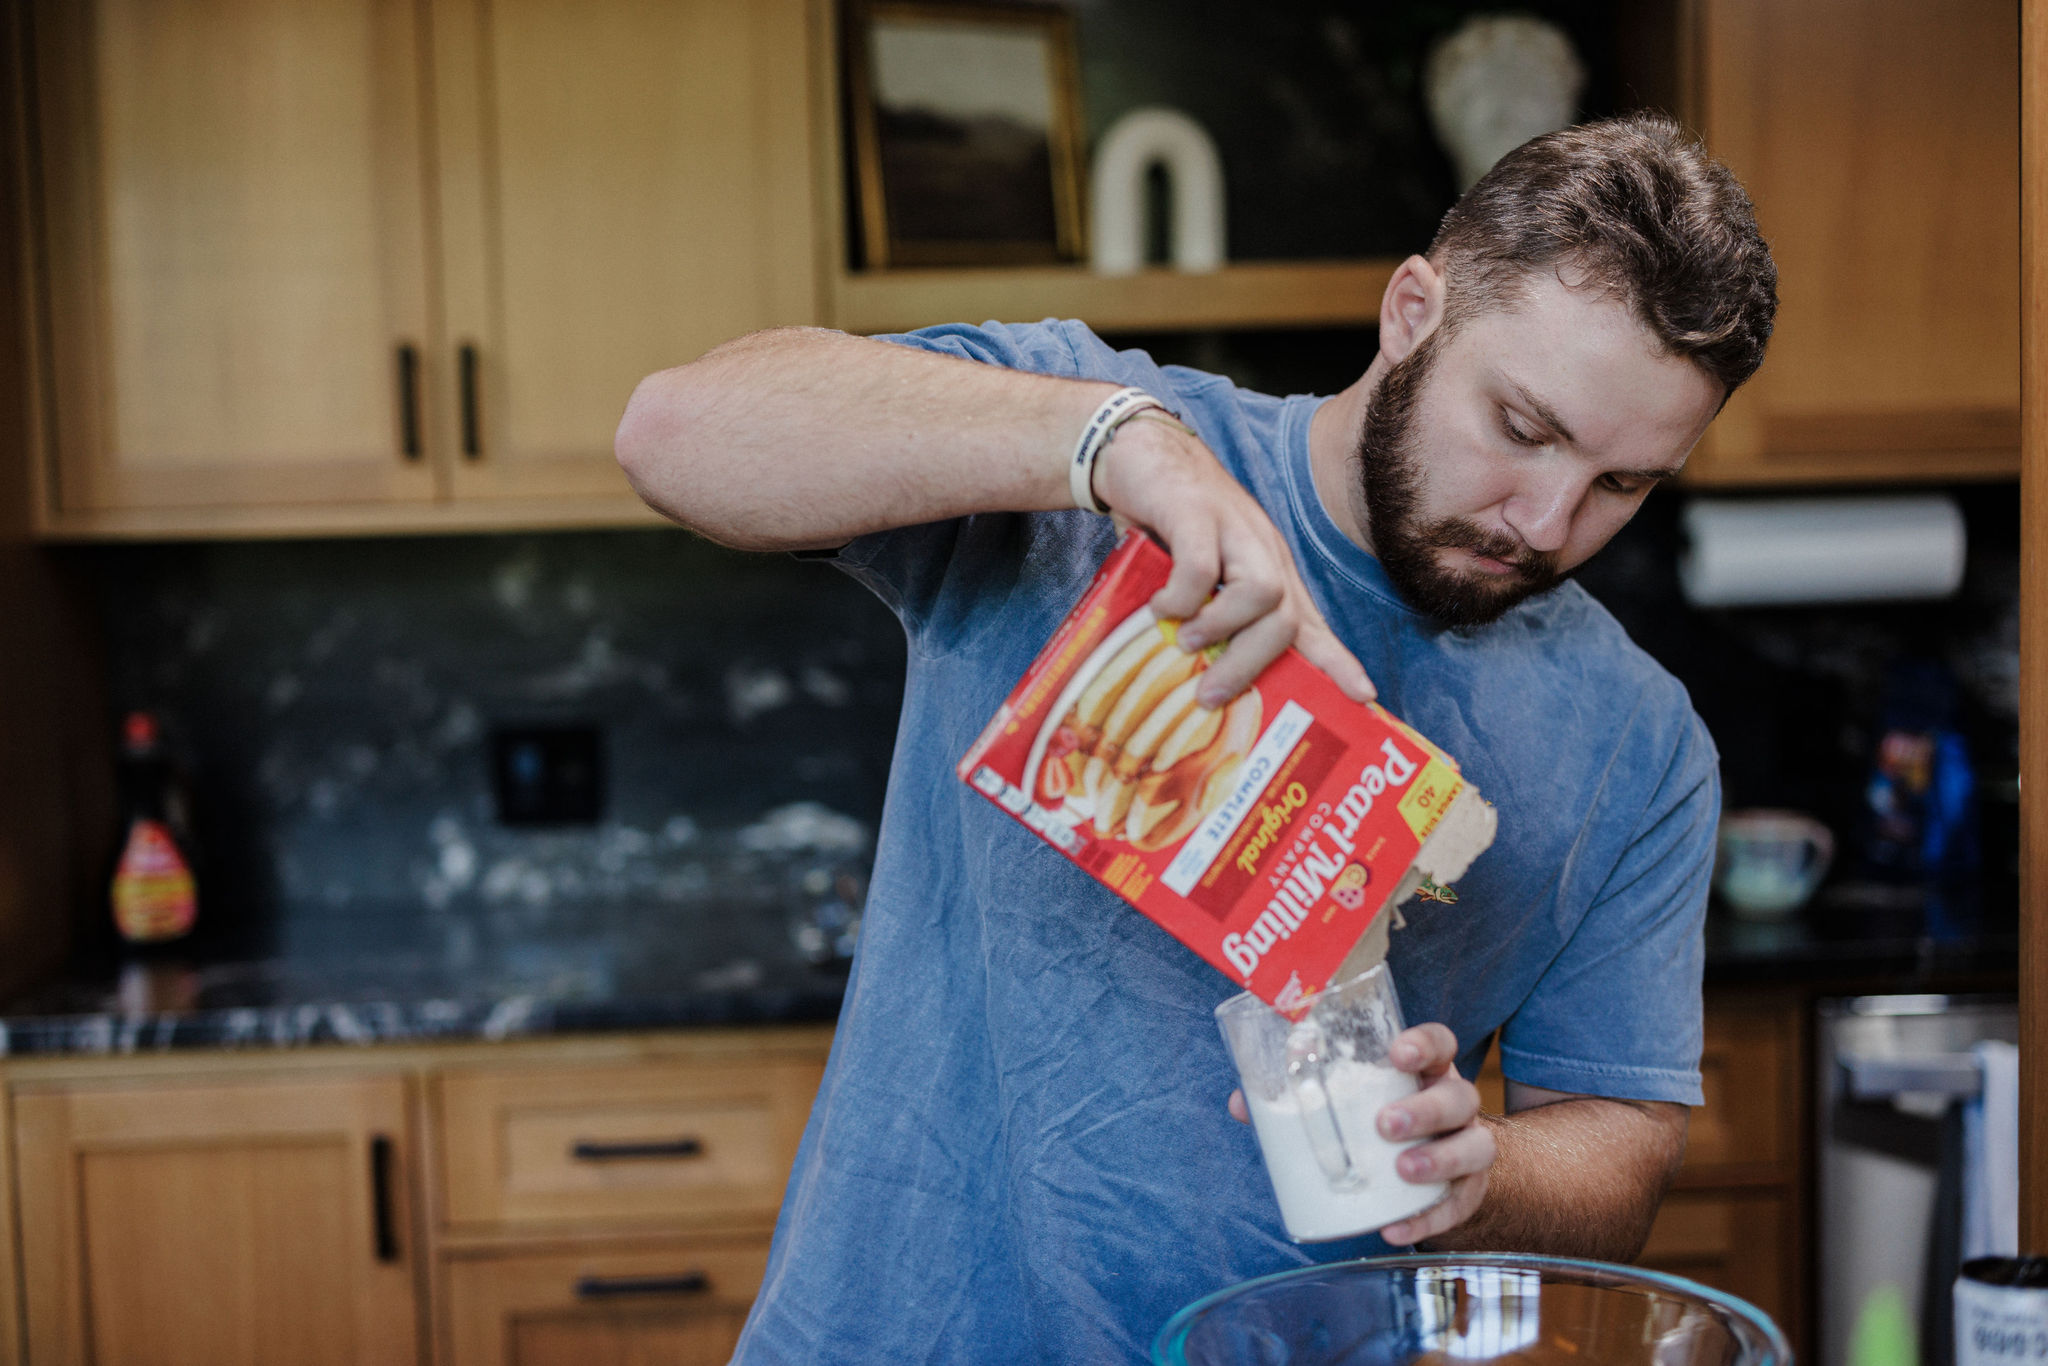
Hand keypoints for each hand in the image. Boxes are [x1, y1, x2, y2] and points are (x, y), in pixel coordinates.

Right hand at [1092, 415, 1373, 707]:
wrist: (1139, 452)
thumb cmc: (1167, 525)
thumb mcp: (1196, 576)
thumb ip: (1204, 618)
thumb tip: (1196, 681)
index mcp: (1267, 570)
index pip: (1310, 623)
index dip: (1337, 661)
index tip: (1362, 696)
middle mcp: (1261, 550)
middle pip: (1287, 618)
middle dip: (1251, 664)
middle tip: (1209, 695)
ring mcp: (1233, 528)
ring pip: (1261, 592)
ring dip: (1221, 628)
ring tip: (1185, 643)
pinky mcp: (1195, 512)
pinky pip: (1200, 568)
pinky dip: (1180, 598)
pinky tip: (1159, 607)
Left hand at [1226, 1022, 1496, 1245]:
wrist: (1434, 1168)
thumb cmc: (1379, 1118)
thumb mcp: (1350, 1100)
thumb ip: (1297, 1098)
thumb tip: (1240, 1103)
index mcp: (1425, 1071)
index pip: (1439, 1043)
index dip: (1424, 1044)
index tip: (1397, 1054)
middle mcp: (1454, 1104)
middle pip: (1458, 1097)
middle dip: (1425, 1109)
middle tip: (1385, 1124)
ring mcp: (1468, 1147)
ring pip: (1474, 1147)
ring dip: (1439, 1159)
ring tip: (1402, 1170)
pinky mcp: (1467, 1192)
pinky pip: (1457, 1205)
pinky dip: (1427, 1219)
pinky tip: (1395, 1228)